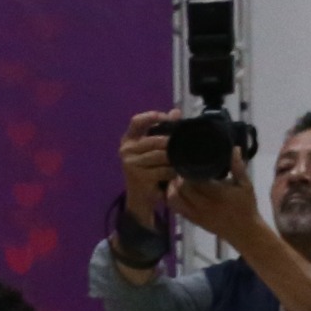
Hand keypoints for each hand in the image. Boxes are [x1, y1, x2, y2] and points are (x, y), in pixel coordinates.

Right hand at [116, 111, 178, 230]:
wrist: (140, 199)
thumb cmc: (148, 170)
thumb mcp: (153, 149)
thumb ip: (163, 130)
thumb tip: (176, 112)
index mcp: (128, 140)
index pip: (136, 121)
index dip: (151, 117)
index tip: (166, 118)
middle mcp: (126, 150)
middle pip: (155, 140)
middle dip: (172, 144)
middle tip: (184, 147)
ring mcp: (131, 165)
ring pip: (162, 155)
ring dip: (174, 159)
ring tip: (180, 162)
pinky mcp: (140, 178)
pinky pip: (164, 170)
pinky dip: (173, 171)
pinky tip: (176, 173)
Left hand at [167, 164, 262, 249]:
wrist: (244, 231)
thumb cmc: (246, 206)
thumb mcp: (245, 185)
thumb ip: (238, 167)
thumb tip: (234, 148)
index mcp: (216, 194)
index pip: (194, 179)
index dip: (188, 170)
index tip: (189, 161)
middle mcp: (203, 204)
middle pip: (181, 188)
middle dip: (179, 177)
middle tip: (181, 169)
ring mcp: (195, 214)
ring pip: (174, 199)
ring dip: (172, 187)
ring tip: (177, 179)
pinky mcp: (192, 220)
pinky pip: (175, 208)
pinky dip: (172, 198)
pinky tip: (176, 190)